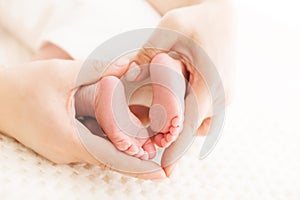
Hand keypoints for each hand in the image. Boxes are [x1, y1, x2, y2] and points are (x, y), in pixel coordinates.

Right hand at [0, 59, 165, 178]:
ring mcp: (68, 148)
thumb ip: (96, 68)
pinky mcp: (67, 142)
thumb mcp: (60, 73)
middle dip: (140, 159)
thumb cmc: (23, 87)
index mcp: (69, 139)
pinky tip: (130, 131)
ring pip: (105, 151)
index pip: (112, 159)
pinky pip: (95, 143)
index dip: (139, 167)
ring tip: (156, 142)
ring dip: (129, 148)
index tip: (162, 173)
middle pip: (113, 158)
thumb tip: (129, 65)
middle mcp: (71, 150)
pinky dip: (114, 140)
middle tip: (168, 161)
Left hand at [128, 1, 233, 175]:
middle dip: (171, 132)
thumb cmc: (195, 20)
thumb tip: (126, 79)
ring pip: (199, 122)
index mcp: (209, 86)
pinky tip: (175, 98)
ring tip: (161, 108)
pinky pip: (205, 112)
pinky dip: (190, 112)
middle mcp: (222, 96)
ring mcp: (226, 95)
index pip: (188, 129)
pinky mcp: (224, 91)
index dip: (174, 151)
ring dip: (181, 121)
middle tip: (150, 130)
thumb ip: (145, 59)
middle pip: (192, 128)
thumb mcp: (166, 34)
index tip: (164, 170)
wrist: (221, 12)